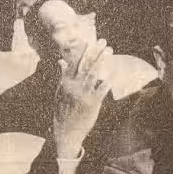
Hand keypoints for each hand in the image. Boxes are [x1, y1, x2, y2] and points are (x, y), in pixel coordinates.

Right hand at [53, 38, 113, 158]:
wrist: (66, 132)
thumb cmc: (63, 112)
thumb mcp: (59, 93)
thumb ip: (62, 76)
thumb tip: (61, 61)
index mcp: (65, 83)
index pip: (73, 63)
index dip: (81, 52)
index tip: (87, 41)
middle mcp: (74, 87)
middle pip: (86, 65)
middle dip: (95, 52)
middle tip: (103, 41)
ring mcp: (83, 95)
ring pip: (94, 74)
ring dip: (103, 61)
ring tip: (109, 51)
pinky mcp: (92, 104)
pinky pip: (101, 89)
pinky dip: (106, 81)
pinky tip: (112, 73)